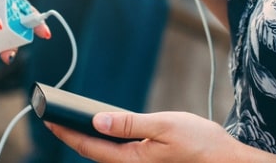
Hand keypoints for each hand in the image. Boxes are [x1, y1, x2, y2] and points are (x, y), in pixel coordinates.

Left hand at [48, 110, 245, 161]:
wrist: (227, 160)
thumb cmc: (201, 143)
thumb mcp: (164, 126)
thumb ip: (129, 124)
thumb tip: (97, 119)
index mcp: (131, 160)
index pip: (89, 147)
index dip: (66, 132)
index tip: (49, 118)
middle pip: (93, 151)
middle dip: (72, 134)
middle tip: (53, 116)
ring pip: (105, 152)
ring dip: (87, 137)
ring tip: (71, 119)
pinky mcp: (148, 161)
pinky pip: (118, 151)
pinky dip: (105, 138)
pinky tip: (102, 126)